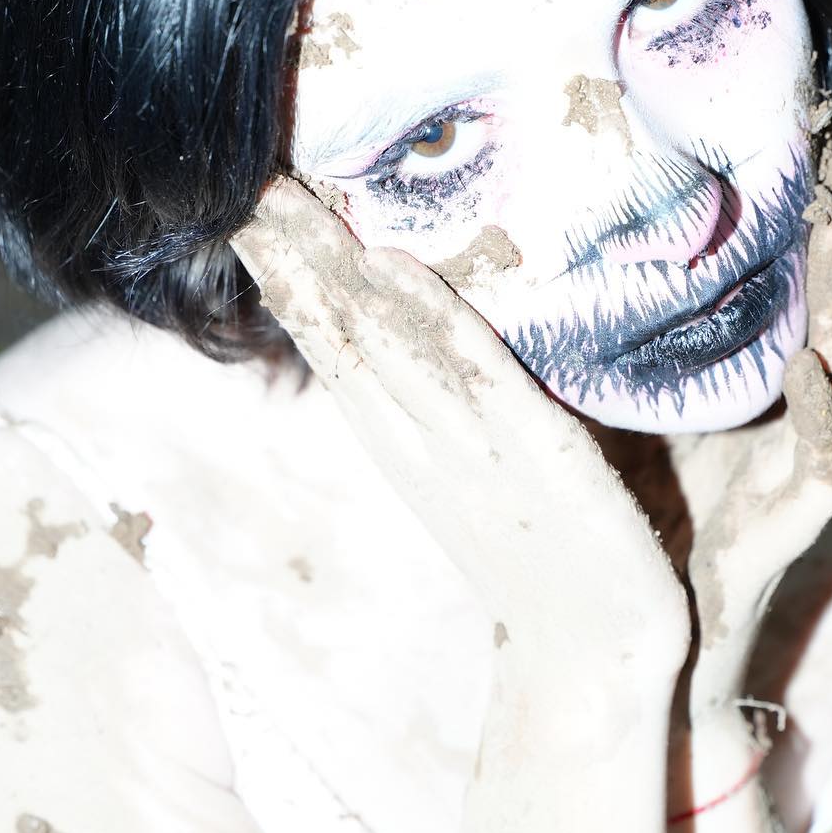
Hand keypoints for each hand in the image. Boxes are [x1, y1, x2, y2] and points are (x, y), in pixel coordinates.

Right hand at [230, 178, 691, 684]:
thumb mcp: (475, 471)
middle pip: (337, 330)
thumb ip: (448, 403)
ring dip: (330, 269)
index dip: (288, 274)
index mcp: (401, 439)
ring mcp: (467, 443)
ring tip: (280, 202)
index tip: (246, 208)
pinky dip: (424, 315)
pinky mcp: (533, 447)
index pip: (331, 340)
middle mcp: (415, 436)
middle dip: (289, 254)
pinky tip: (385, 264)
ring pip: (380, 340)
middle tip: (239, 181)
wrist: (592, 651)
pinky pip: (470, 368)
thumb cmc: (542, 551)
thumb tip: (427, 328)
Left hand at [667, 132, 831, 726]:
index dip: (826, 226)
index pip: (819, 291)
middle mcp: (810, 413)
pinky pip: (826, 454)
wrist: (645, 620)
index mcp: (778, 385)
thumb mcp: (645, 396)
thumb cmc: (646, 502)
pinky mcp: (802, 514)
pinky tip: (808, 358)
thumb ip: (641, 332)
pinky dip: (822, 407)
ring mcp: (812, 461)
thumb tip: (581, 248)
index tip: (816, 151)